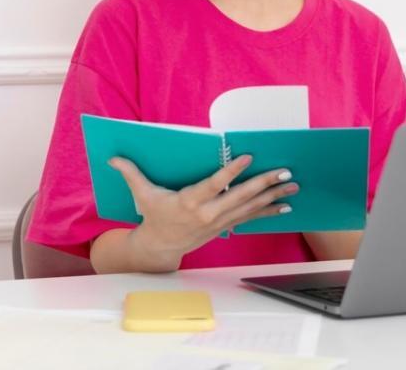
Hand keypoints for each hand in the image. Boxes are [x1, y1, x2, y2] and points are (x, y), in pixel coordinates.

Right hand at [107, 154, 299, 270]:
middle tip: (284, 172)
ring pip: (250, 207)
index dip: (231, 171)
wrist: (160, 247)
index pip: (214, 184)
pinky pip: (250, 218)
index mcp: (189, 202)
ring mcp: (219, 222)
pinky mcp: (225, 226)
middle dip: (264, 184)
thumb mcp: (141, 195)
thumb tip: (112, 157)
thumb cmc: (153, 216)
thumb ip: (130, 173)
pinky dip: (268, 212)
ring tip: (293, 186)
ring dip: (273, 197)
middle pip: (240, 197)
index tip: (248, 157)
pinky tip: (285, 206)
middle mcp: (207, 213)